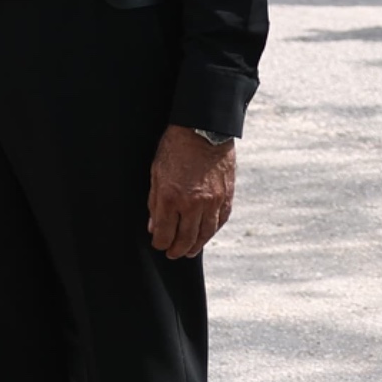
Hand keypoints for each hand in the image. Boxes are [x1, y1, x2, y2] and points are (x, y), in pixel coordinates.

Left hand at [148, 126, 235, 258]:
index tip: (158, 243)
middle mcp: (193, 203)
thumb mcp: (156, 172)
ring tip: (189, 251)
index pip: (164, 235)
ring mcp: (212, 201)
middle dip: (176, 250)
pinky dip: (212, 231)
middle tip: (173, 254)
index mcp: (171, 197)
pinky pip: (220, 221)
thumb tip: (154, 226)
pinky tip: (206, 234)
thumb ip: (155, 202)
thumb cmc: (176, 147)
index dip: (159, 243)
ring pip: (205, 234)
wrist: (204, 128)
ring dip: (195, 246)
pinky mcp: (226, 195)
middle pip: (185, 240)